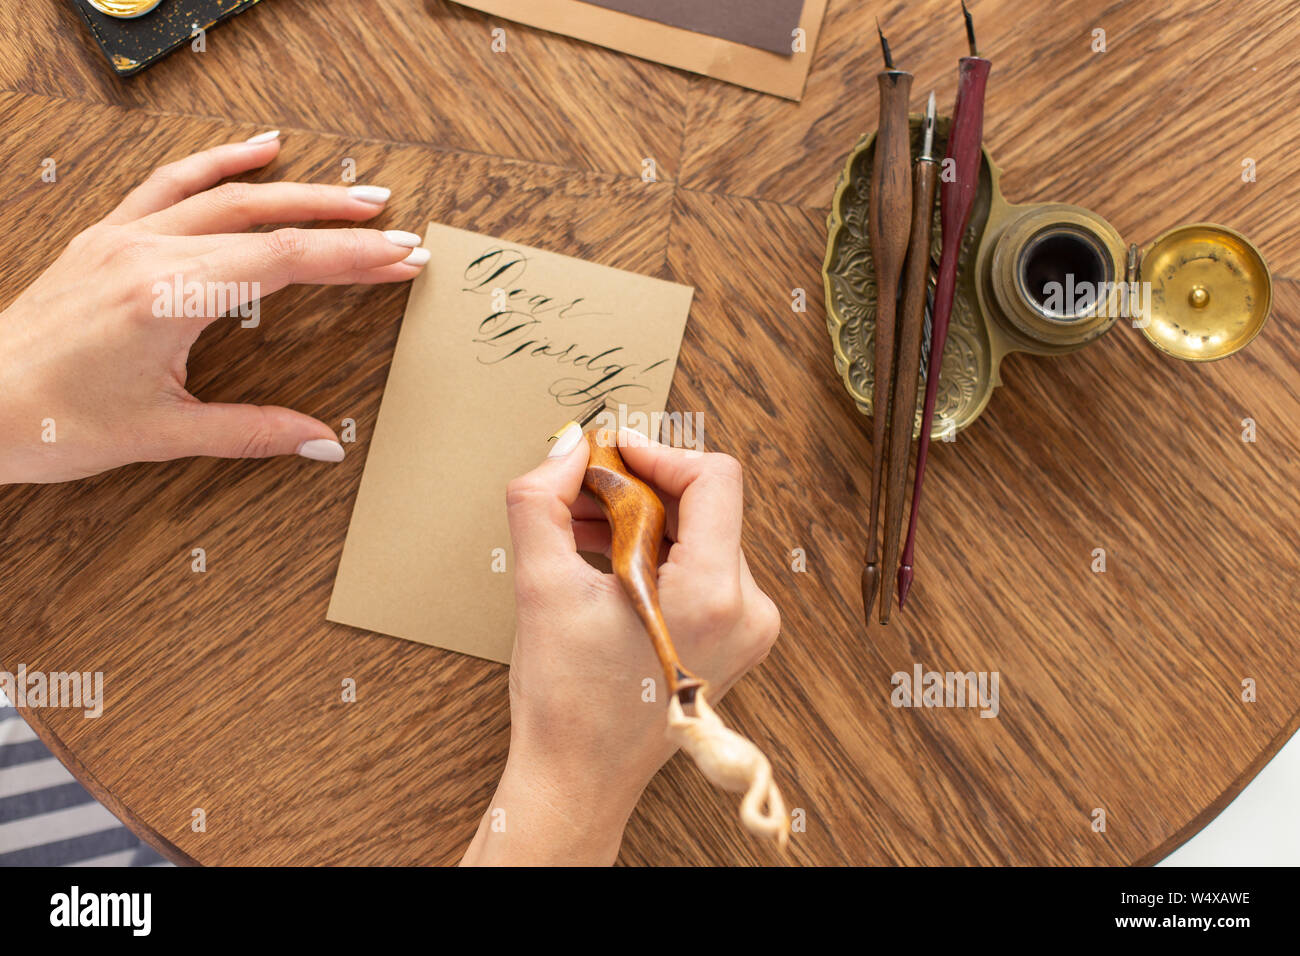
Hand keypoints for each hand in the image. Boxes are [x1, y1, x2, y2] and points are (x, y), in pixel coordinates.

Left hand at [0, 131, 428, 483]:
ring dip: (297, 191)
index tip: (401, 260)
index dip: (354, 260)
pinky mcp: (107, 237)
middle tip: (397, 228)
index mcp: (167, 297)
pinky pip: (172, 183)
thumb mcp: (163, 435)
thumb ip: (252, 432)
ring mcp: (124, 237)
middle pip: (269, 222)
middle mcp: (147, 253)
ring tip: (352, 192)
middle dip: (342, 225)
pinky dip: (220, 163)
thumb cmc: (51, 421)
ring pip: (227, 196)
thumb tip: (323, 441)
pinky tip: (258, 150)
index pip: (286, 262)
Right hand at [461, 427, 780, 864]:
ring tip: (584, 530)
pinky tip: (606, 560)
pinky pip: (704, 568)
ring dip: (644, 520)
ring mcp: (749, 628)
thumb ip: (543, 500)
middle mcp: (749, 610)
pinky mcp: (737, 639)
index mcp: (714, 594)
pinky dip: (657, 553)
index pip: (715, 478)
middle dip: (640, 489)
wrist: (579, 778)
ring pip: (704, 535)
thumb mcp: (541, 587)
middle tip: (584, 490)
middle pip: (707, 506)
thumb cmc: (568, 700)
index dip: (658, 454)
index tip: (612, 454)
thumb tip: (568, 445)